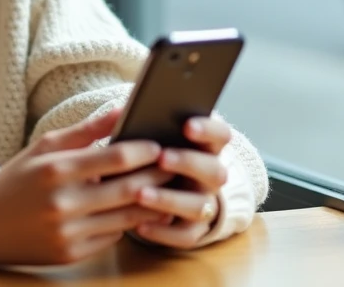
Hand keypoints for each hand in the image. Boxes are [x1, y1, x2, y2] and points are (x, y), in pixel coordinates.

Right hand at [0, 107, 175, 265]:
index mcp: (57, 170)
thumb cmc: (17, 179)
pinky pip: (111, 238)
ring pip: (125, 219)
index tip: (159, 145)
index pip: (115, 158)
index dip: (144, 151)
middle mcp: (64, 203)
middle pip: (128, 190)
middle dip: (157, 177)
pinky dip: (126, 225)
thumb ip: (85, 130)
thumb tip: (120, 109)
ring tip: (167, 190)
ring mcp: (68, 233)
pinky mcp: (71, 254)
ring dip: (151, 204)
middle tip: (175, 166)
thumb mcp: (44, 146)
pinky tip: (139, 213)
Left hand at [132, 115, 231, 248]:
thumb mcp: (153, 137)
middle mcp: (211, 176)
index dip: (208, 129)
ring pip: (199, 206)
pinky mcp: (193, 230)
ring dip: (170, 199)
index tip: (186, 125)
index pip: (221, 134)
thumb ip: (147, 123)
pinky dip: (163, 232)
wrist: (163, 192)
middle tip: (162, 157)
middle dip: (189, 162)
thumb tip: (123, 108)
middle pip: (215, 171)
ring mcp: (205, 203)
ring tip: (140, 193)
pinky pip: (185, 236)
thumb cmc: (152, 155)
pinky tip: (139, 225)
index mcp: (206, 147)